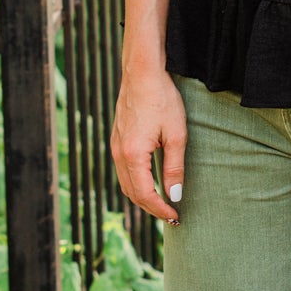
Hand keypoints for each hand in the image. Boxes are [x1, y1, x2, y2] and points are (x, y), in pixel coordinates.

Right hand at [111, 67, 187, 224]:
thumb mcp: (176, 135)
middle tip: (171, 216)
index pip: (144, 194)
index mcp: (132, 154)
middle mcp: (118, 153)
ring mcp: (115, 146)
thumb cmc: (162, 100)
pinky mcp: (117, 140)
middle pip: (131, 193)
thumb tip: (174, 195)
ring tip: (163, 204)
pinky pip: (123, 170)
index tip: (176, 217)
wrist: (142, 73)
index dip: (160, 209)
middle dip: (151, 208)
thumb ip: (174, 167)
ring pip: (125, 183)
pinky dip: (136, 183)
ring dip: (143, 197)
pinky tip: (151, 184)